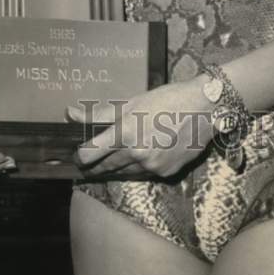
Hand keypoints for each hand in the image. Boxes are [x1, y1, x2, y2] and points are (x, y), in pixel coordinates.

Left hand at [69, 79, 213, 179]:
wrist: (204, 109)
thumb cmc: (167, 99)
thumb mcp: (132, 102)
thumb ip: (100, 113)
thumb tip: (70, 113)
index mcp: (125, 131)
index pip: (89, 154)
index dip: (79, 156)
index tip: (76, 155)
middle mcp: (136, 153)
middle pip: (104, 167)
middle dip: (93, 167)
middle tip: (86, 165)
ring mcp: (151, 166)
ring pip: (123, 174)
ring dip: (113, 170)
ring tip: (107, 165)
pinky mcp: (164, 173)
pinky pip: (142, 176)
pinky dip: (135, 170)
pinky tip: (135, 162)